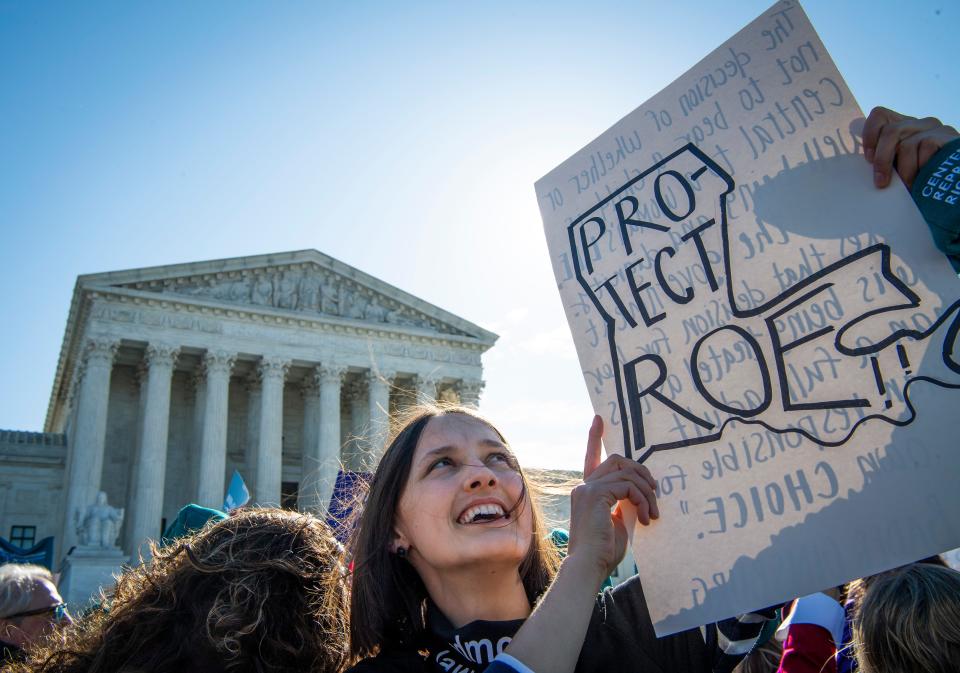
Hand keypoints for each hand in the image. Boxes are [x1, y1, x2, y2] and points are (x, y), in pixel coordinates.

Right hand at [567, 416, 658, 580]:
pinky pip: (627, 485)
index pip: (592, 458)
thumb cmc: (604, 552)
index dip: (594, 437)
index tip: (599, 418)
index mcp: (587, 492)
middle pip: (616, 460)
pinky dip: (642, 499)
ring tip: (652, 514)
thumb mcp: (617, 521)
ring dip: (646, 492)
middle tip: (655, 492)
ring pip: (626, 472)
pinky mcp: (595, 494)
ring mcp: (587, 489)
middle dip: (640, 471)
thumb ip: (623, 502)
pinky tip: (645, 518)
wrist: (589, 567)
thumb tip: (641, 492)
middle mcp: (583, 486)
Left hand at [863, 106, 957, 188]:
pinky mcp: (948, 135)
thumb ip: (887, 161)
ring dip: (905, 171)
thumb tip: (868, 166)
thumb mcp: (900, 168)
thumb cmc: (922, 179)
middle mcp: (918, 123)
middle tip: (881, 183)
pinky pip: (926, 147)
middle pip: (891, 131)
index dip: (870, 134)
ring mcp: (935, 127)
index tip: (869, 159)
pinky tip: (925, 179)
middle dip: (883, 160)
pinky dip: (921, 168)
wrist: (954, 183)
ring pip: (907, 145)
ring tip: (909, 187)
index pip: (879, 115)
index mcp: (903, 127)